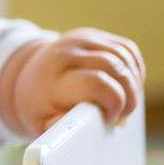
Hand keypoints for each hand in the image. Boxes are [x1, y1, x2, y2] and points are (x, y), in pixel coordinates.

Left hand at [4, 28, 144, 133]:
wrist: (28, 76)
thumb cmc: (39, 106)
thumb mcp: (42, 125)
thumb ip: (62, 129)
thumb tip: (79, 128)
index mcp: (53, 79)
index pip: (96, 82)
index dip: (114, 102)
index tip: (110, 119)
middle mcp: (67, 53)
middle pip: (116, 67)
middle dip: (129, 95)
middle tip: (123, 115)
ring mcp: (81, 40)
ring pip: (124, 57)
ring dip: (134, 83)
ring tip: (126, 103)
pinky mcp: (93, 35)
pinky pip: (127, 48)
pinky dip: (135, 68)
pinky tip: (128, 85)